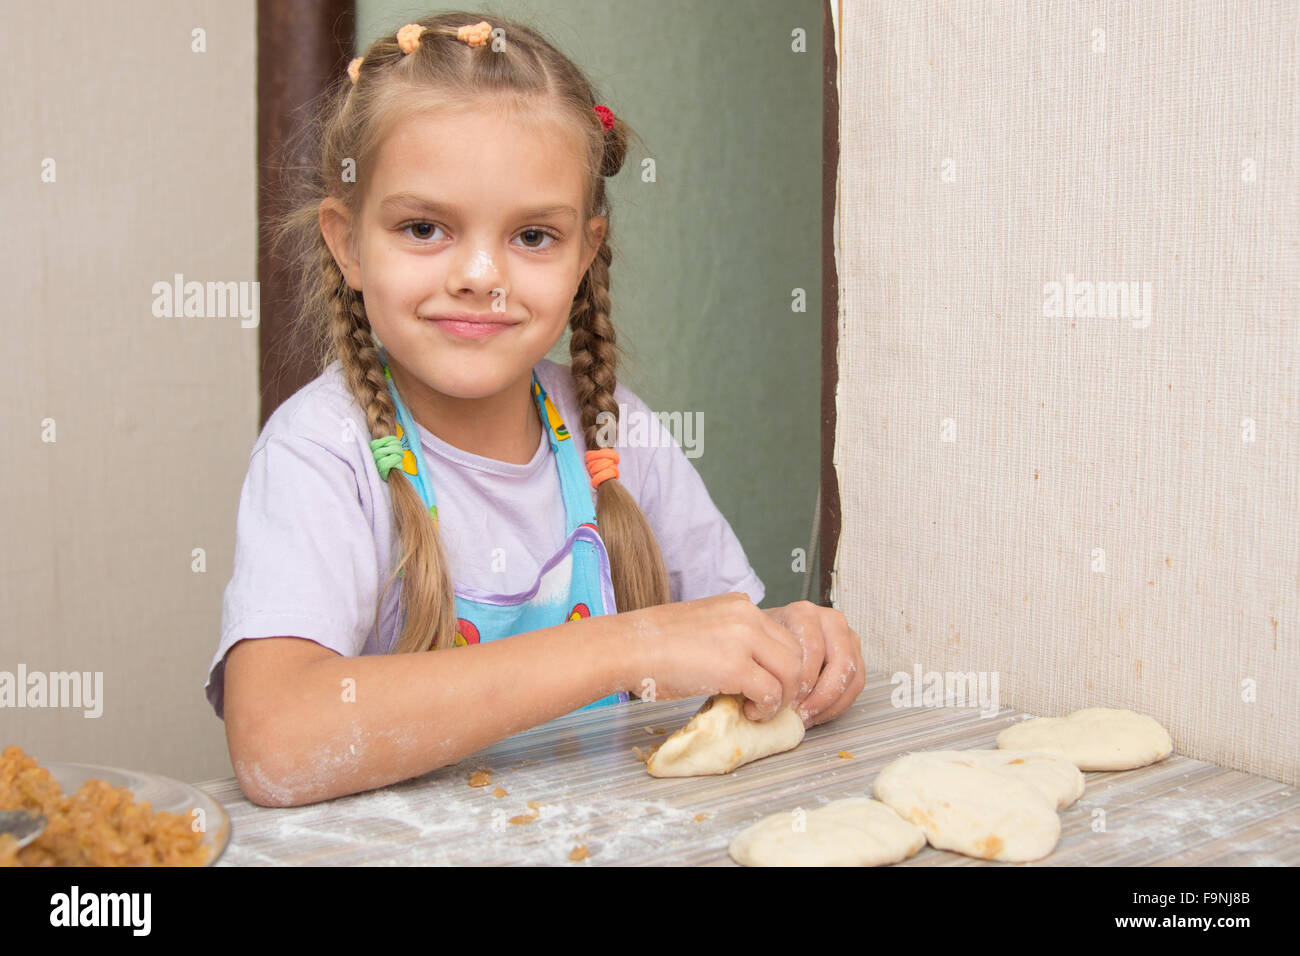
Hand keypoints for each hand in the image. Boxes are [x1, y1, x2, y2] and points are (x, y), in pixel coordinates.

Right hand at [620, 592, 804, 720]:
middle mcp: (747, 615)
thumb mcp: (703, 627)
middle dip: (790, 682)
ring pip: (791, 671)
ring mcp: (742, 639)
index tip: (773, 686)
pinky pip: (771, 691)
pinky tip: (749, 713)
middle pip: (795, 652)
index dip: (783, 666)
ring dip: (781, 697)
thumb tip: (751, 670)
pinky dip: (766, 708)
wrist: (627, 648)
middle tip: (772, 702)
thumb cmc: (654, 644)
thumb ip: (731, 640)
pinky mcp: (734, 666)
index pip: (782, 635)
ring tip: (759, 709)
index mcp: (740, 605)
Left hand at [761, 601, 864, 727]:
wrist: (773, 635)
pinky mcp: (856, 654)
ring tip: (808, 716)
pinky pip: (857, 684)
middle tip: (801, 713)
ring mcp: (847, 636)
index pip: (812, 649)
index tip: (787, 702)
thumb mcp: (758, 645)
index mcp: (803, 614)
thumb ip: (764, 662)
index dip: (802, 681)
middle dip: (821, 695)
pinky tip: (818, 713)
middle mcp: (829, 620)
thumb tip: (767, 696)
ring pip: (852, 674)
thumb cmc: (766, 643)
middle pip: (840, 662)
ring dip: (831, 702)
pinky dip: (838, 704)